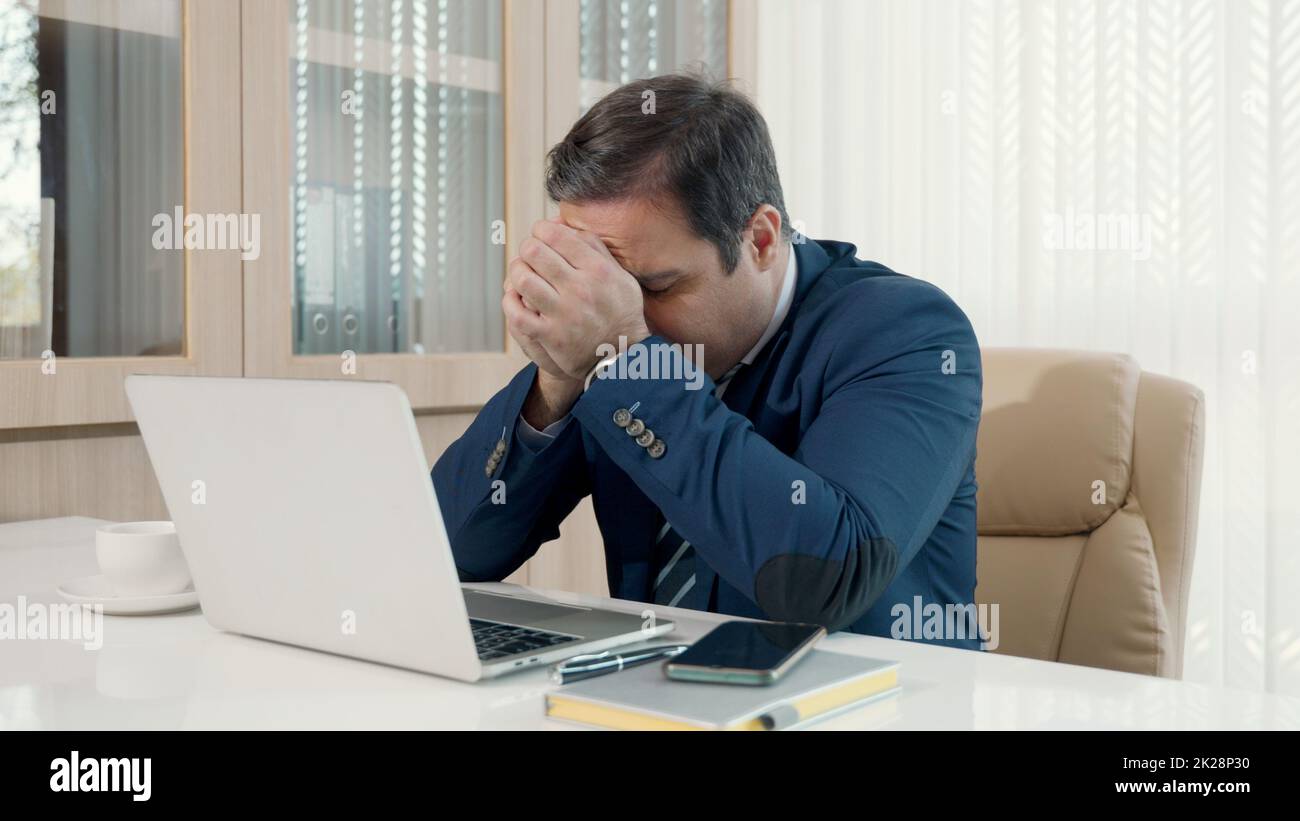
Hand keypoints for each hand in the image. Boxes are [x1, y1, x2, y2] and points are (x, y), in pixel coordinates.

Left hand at [504, 219, 650, 379]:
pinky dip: (510, 301)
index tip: (541, 235)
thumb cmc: (620, 311)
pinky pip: (516, 313)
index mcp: (597, 270)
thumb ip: (594, 247)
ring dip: (516, 271)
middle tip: (529, 253)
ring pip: (522, 279)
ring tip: (521, 273)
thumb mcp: (620, 275)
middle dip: (527, 248)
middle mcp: (580, 289)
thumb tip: (562, 223)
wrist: (623, 356)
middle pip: (534, 252)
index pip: (555, 235)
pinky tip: (515, 297)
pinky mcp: (551, 336)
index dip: (541, 230)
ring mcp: (564, 314)